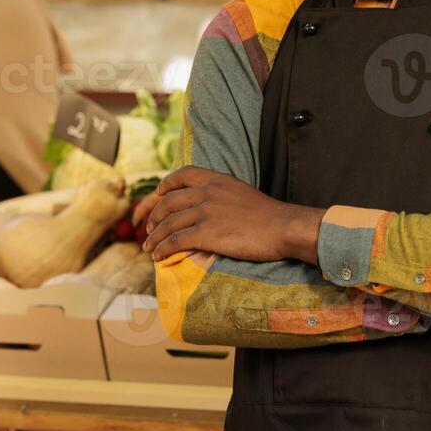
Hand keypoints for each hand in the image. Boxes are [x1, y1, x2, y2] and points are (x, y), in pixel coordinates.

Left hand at [142, 167, 324, 263]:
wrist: (282, 227)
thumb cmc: (268, 216)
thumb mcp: (242, 193)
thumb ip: (222, 194)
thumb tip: (209, 205)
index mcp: (217, 179)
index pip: (183, 174)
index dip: (166, 184)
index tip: (159, 194)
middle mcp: (207, 192)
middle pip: (168, 201)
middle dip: (153, 216)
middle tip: (148, 229)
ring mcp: (205, 212)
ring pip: (168, 223)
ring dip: (154, 237)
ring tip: (148, 248)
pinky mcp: (206, 233)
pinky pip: (175, 240)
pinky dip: (163, 248)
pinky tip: (159, 256)